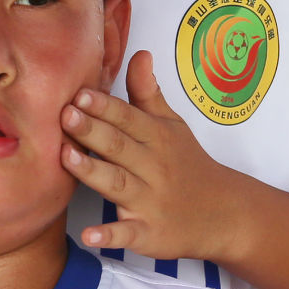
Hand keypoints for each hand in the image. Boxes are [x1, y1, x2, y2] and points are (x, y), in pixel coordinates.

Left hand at [61, 51, 249, 264]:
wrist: (224, 214)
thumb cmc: (188, 164)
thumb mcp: (172, 125)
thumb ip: (148, 93)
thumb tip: (138, 52)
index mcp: (157, 138)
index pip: (128, 118)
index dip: (105, 106)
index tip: (79, 92)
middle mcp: (153, 168)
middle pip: (119, 147)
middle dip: (92, 131)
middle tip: (65, 115)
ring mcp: (150, 202)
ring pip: (118, 185)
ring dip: (92, 171)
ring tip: (66, 158)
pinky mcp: (148, 234)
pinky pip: (127, 234)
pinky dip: (109, 236)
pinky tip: (89, 235)